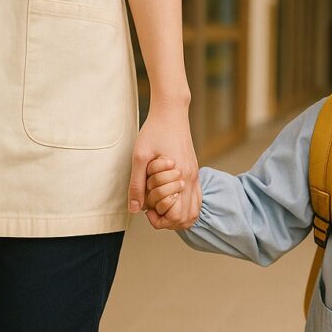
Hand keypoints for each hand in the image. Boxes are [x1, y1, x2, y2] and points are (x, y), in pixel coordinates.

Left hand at [128, 101, 199, 229]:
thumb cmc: (154, 131)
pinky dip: (184, 204)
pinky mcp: (194, 170)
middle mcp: (191, 179)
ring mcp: (195, 175)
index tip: (147, 208)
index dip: (160, 219)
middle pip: (188, 217)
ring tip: (161, 205)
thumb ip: (137, 185)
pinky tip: (169, 197)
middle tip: (152, 208)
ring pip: (194, 210)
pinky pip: (196, 197)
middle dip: (169, 219)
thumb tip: (135, 209)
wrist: (172, 112)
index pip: (177, 215)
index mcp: (180, 177)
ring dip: (178, 214)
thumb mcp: (139, 157)